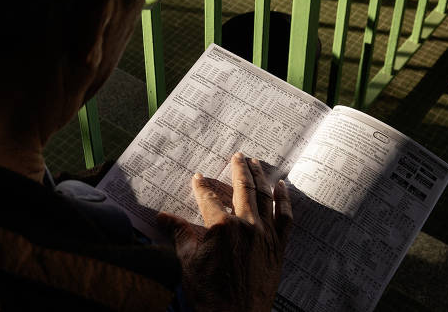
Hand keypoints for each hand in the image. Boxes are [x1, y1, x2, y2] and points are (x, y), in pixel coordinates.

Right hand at [157, 153, 292, 311]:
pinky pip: (285, 217)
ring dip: (261, 177)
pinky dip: (284, 201)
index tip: (198, 177)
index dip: (202, 186)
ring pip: (264, 197)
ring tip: (257, 163)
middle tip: (238, 155)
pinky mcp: (278, 246)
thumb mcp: (188, 260)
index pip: (208, 197)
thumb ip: (179, 233)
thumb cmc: (209, 292)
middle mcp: (245, 225)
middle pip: (242, 189)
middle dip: (239, 169)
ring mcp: (265, 235)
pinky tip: (284, 187)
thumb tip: (162, 217)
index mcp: (220, 226)